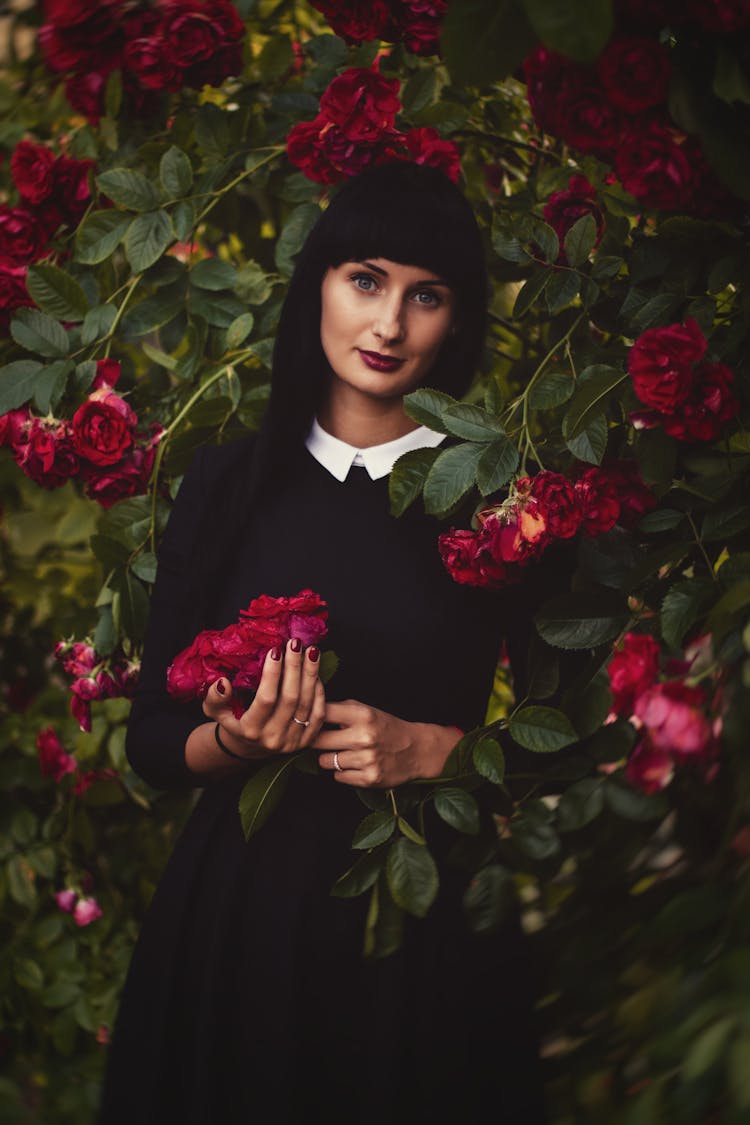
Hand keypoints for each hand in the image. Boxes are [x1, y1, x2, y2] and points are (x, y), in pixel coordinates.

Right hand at [201, 639, 325, 759]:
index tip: (275, 649)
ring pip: (307, 704)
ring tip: (311, 651)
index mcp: (251, 731)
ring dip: (311, 675)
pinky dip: (319, 691)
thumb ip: (215, 698)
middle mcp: (274, 738)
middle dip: (295, 667)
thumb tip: (223, 682)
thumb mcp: (216, 712)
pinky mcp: (306, 741)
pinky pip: (318, 714)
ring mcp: (292, 741)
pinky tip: (315, 673)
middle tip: (296, 643)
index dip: (272, 674)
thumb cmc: (233, 723)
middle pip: (291, 698)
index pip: (266, 699)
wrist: (249, 748)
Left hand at [314, 700, 458, 787]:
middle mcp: (364, 737)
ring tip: (344, 753)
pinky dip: (343, 772)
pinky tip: (355, 765)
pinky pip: (338, 777)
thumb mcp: (367, 710)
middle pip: (317, 740)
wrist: (417, 750)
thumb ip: (340, 709)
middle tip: (324, 741)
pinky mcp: (369, 778)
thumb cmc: (386, 728)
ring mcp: (367, 759)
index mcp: (363, 715)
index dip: (311, 717)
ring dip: (330, 758)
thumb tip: (309, 711)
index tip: (308, 721)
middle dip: (317, 741)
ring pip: (325, 761)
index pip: (323, 713)